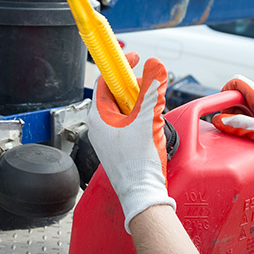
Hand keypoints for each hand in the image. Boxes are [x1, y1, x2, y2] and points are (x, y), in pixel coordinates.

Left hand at [87, 53, 175, 230]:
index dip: (120, 65)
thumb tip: (155, 67)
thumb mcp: (148, 120)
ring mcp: (109, 137)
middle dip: (136, 88)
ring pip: (125, 109)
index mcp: (98, 117)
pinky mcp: (119, 146)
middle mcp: (100, 126)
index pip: (105, 80)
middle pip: (117, 93)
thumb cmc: (138, 164)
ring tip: (154, 114)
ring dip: (142, 105)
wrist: (142, 195)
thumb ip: (152, 91)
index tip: (135, 58)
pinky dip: (142, 118)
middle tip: (151, 90)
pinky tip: (153, 126)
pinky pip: (130, 123)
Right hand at [211, 75, 253, 175]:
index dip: (225, 92)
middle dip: (229, 109)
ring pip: (248, 111)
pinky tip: (248, 139)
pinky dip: (247, 128)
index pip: (239, 83)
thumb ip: (241, 125)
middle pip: (241, 98)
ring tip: (235, 133)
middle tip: (224, 124)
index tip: (219, 108)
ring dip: (237, 120)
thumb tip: (220, 120)